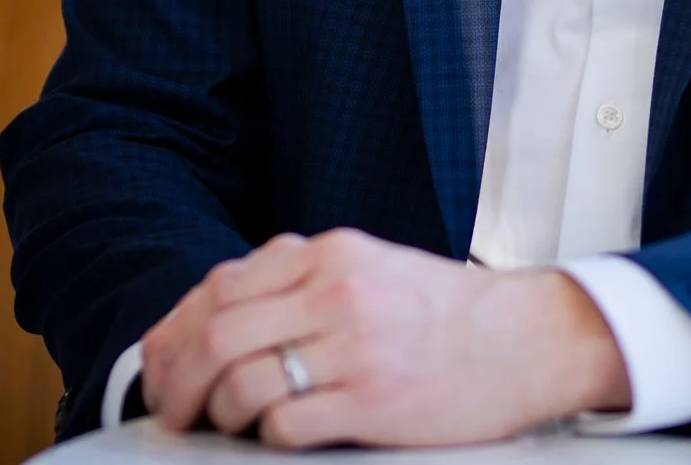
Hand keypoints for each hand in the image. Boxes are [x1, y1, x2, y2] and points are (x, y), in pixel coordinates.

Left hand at [138, 228, 631, 448]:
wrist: (527, 340)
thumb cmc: (445, 311)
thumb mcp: (369, 268)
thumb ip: (300, 281)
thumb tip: (218, 313)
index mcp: (330, 254)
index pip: (221, 286)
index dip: (178, 331)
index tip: (164, 362)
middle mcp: (337, 292)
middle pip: (219, 335)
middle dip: (180, 379)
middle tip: (174, 408)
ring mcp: (355, 347)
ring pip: (243, 381)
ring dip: (220, 412)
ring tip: (226, 423)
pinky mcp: (373, 401)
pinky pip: (286, 424)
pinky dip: (266, 435)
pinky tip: (277, 434)